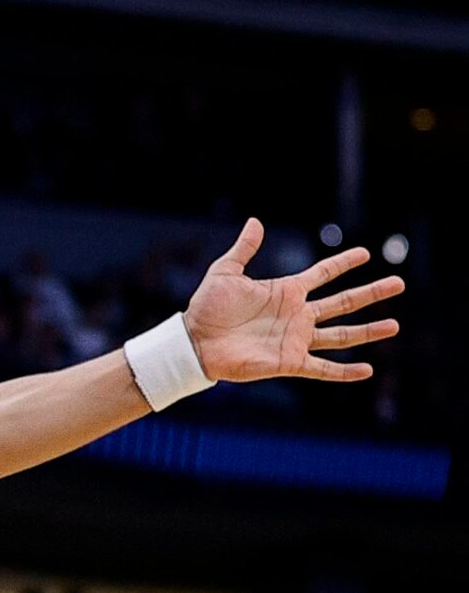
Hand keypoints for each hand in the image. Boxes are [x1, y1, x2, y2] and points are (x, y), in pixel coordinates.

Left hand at [183, 219, 403, 382]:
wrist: (195, 341)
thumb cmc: (207, 307)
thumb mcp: (225, 272)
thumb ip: (244, 249)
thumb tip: (255, 221)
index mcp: (286, 291)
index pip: (323, 274)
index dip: (343, 263)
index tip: (366, 253)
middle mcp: (297, 315)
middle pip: (343, 302)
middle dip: (371, 293)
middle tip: (398, 283)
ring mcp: (296, 339)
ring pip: (341, 334)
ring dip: (368, 330)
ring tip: (394, 325)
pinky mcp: (290, 362)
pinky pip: (323, 368)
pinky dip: (345, 371)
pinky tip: (367, 369)